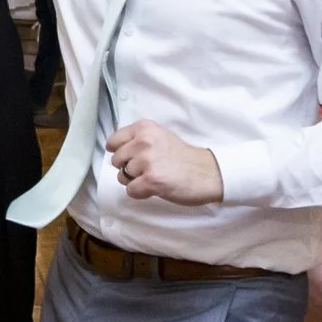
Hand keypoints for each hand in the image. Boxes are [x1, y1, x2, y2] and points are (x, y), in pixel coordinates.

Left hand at [106, 120, 223, 205]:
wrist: (207, 173)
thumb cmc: (183, 157)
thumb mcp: (160, 136)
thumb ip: (138, 139)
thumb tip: (114, 150)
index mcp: (144, 128)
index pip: (113, 142)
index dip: (120, 153)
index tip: (131, 158)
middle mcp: (144, 141)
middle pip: (116, 161)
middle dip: (128, 168)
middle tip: (148, 169)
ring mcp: (147, 161)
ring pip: (122, 177)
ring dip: (135, 181)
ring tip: (155, 177)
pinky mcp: (151, 180)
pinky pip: (131, 191)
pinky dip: (141, 193)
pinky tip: (156, 187)